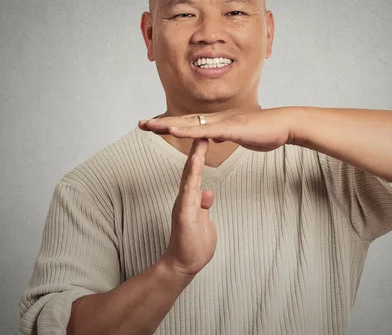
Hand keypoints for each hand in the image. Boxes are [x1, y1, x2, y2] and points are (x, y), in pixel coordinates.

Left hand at [138, 108, 295, 151]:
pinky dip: (188, 131)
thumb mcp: (238, 135)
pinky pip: (205, 131)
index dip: (170, 125)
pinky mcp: (230, 128)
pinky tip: (174, 131)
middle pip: (183, 121)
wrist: (283, 125)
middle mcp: (216, 120)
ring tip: (150, 126)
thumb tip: (213, 137)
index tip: (153, 126)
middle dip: (161, 123)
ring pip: (190, 124)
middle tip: (140, 124)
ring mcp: (222, 123)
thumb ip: (224, 135)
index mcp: (217, 123)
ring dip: (168, 125)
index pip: (189, 124)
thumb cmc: (264, 131)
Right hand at [161, 138, 216, 279]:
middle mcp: (185, 197)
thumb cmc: (194, 245)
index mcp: (191, 197)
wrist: (184, 265)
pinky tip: (195, 166)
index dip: (201, 153)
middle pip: (191, 168)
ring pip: (189, 176)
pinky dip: (192, 178)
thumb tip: (208, 193)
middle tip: (200, 127)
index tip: (207, 135)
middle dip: (196, 148)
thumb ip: (204, 205)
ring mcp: (183, 204)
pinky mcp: (183, 214)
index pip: (196, 170)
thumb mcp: (205, 220)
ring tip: (199, 140)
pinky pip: (188, 193)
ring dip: (194, 158)